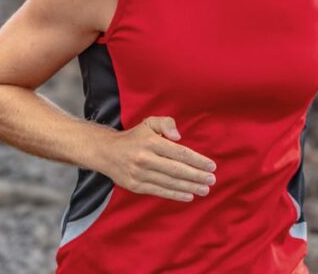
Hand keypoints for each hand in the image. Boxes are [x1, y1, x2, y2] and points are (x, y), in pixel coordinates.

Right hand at [97, 116, 216, 201]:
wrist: (106, 152)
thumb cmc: (133, 137)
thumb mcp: (148, 123)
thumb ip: (166, 123)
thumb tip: (178, 136)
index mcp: (150, 142)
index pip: (179, 153)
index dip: (197, 160)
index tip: (211, 166)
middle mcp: (145, 159)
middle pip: (177, 170)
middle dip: (196, 176)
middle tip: (211, 180)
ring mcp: (140, 174)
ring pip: (170, 182)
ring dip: (190, 187)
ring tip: (204, 190)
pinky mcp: (136, 186)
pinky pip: (159, 191)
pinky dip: (175, 195)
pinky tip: (189, 196)